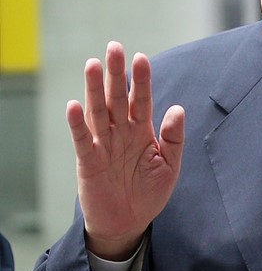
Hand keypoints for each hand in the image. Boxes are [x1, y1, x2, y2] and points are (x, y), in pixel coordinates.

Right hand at [66, 41, 184, 259]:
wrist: (128, 223)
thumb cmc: (148, 193)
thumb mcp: (168, 167)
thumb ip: (173, 139)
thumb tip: (177, 109)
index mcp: (141, 131)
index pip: (142, 100)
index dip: (141, 80)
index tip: (141, 58)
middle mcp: (120, 132)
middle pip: (117, 98)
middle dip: (116, 74)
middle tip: (114, 47)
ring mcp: (103, 144)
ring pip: (98, 111)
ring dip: (94, 89)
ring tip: (92, 64)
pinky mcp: (88, 160)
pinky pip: (82, 139)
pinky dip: (77, 123)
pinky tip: (75, 105)